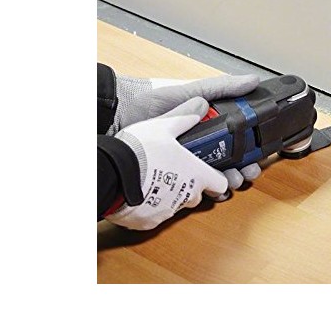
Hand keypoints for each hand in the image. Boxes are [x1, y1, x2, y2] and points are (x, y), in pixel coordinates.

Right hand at [106, 97, 234, 230]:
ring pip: (176, 206)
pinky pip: (155, 215)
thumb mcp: (164, 126)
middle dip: (190, 186)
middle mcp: (186, 197)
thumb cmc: (140, 150)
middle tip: (175, 172)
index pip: (221, 185)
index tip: (209, 173)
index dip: (216, 179)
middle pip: (197, 196)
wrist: (110, 174)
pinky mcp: (149, 222)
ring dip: (170, 196)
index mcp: (196, 175)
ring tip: (154, 179)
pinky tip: (140, 191)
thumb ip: (185, 118)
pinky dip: (150, 207)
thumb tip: (201, 106)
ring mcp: (167, 212)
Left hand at [111, 71, 262, 191]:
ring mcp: (184, 158)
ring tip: (231, 182)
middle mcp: (198, 141)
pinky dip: (203, 190)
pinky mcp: (170, 172)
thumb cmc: (150, 99)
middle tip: (246, 173)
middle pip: (228, 160)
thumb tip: (252, 80)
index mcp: (207, 122)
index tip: (259, 156)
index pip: (236, 138)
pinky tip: (209, 191)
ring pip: (212, 175)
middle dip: (241, 169)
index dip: (250, 148)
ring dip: (226, 181)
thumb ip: (222, 87)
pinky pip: (190, 185)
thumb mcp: (191, 90)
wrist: (115, 115)